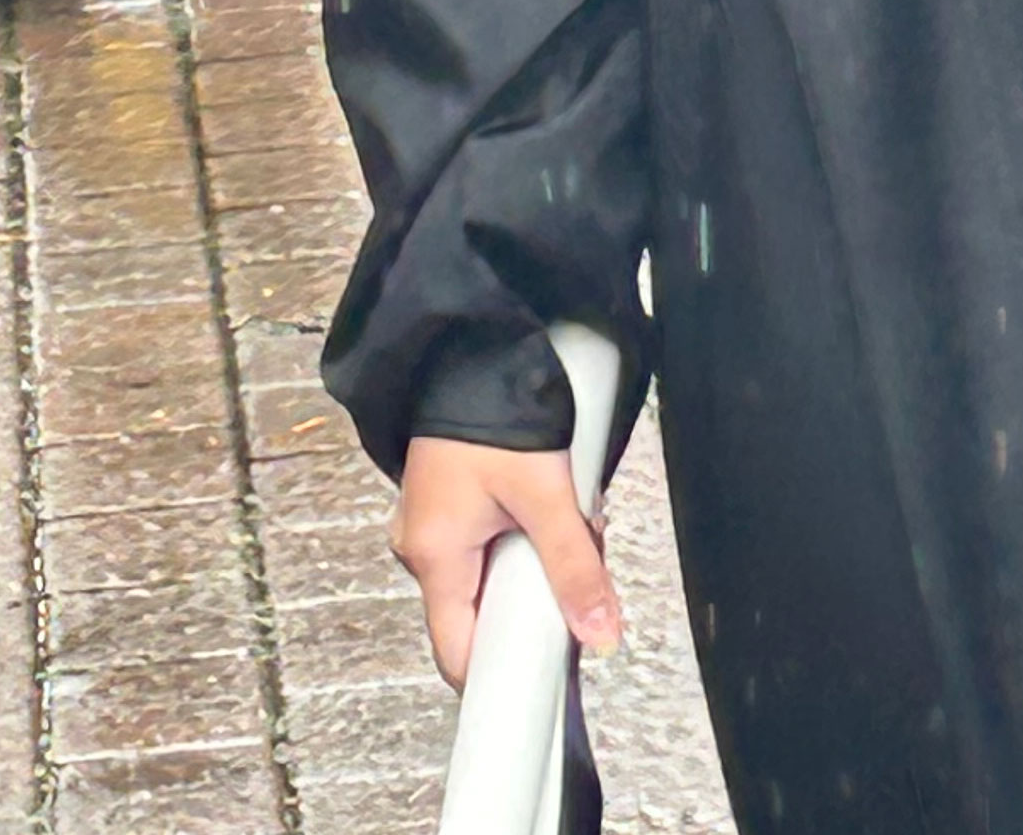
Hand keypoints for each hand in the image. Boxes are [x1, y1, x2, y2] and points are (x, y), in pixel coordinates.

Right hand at [394, 437, 621, 688]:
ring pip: (490, 576)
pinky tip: (552, 505)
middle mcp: (421, 548)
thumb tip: (601, 634)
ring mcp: (431, 524)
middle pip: (481, 614)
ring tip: (573, 522)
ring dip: (535, 562)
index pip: (458, 655)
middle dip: (537, 601)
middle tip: (581, 568)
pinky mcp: (446, 503)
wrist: (469, 347)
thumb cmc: (494, 414)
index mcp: (434, 557)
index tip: (549, 676)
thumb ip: (574, 567)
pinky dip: (522, 536)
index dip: (503, 674)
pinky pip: (485, 544)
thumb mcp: (544, 495)